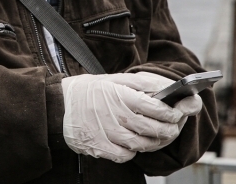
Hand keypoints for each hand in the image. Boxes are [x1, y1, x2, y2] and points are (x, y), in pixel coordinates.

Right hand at [61, 74, 186, 162]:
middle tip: (172, 127)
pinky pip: (126, 156)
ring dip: (154, 142)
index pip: (158, 108)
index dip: (173, 112)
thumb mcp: (112, 79)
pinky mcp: (101, 147)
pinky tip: (131, 143)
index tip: (178, 112)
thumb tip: (167, 88)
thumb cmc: (87, 91)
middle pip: (155, 129)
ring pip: (143, 145)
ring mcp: (109, 134)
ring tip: (155, 135)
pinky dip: (133, 152)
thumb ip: (140, 84)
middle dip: (170, 130)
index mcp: (121, 95)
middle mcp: (116, 116)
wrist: (58, 106)